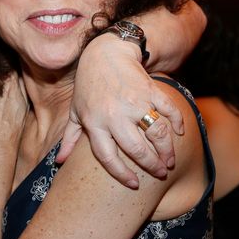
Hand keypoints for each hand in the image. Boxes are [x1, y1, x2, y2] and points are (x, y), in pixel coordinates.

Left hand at [56, 37, 183, 187]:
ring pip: (156, 133)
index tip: (134, 184)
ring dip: (167, 150)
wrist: (105, 53)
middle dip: (151, 166)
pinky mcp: (150, 90)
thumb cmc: (88, 86)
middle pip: (136, 149)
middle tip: (160, 173)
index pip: (108, 157)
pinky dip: (177, 122)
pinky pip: (168, 109)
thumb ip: (69, 138)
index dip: (122, 174)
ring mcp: (134, 102)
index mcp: (95, 123)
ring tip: (170, 160)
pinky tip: (179, 132)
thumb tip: (58, 162)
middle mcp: (114, 115)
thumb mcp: (75, 111)